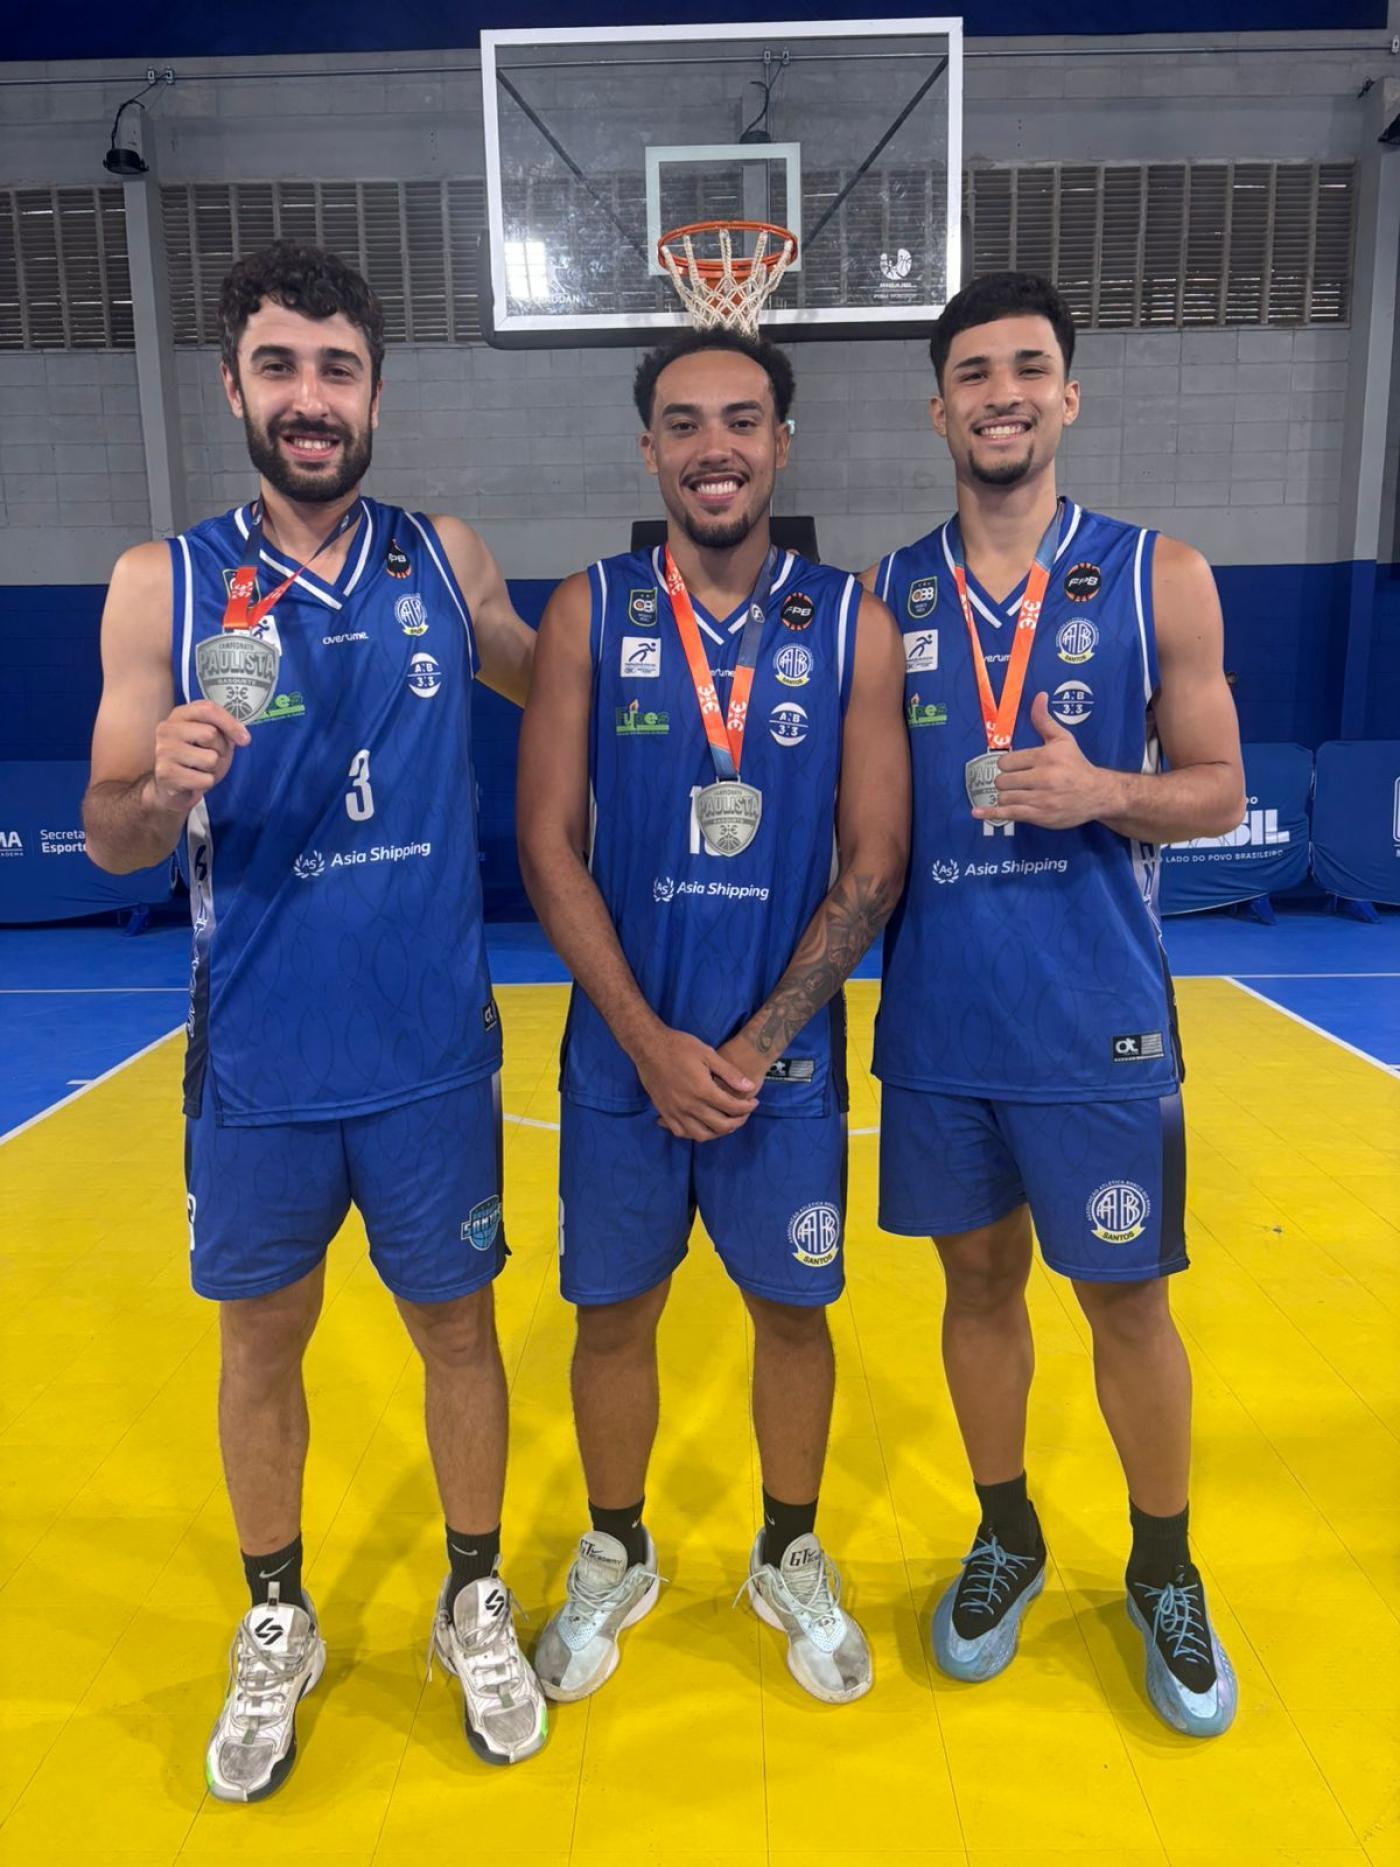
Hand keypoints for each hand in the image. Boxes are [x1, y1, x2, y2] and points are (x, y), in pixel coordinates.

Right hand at [150, 701, 250, 813]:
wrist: (171, 787)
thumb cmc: (195, 759)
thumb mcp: (211, 739)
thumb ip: (224, 730)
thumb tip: (243, 737)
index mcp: (179, 715)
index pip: (207, 709)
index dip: (230, 723)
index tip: (245, 739)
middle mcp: (167, 729)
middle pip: (210, 734)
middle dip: (221, 749)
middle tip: (212, 756)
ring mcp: (163, 751)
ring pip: (210, 759)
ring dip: (214, 769)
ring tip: (200, 769)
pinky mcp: (166, 774)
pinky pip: (205, 780)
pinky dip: (206, 783)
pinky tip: (193, 780)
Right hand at [634, 1027, 758, 1141]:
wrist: (649, 1047)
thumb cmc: (679, 1046)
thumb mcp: (708, 1053)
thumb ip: (729, 1073)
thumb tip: (750, 1087)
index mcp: (703, 1090)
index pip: (732, 1108)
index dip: (747, 1108)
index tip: (754, 1102)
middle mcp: (690, 1106)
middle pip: (721, 1126)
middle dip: (738, 1122)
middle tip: (744, 1114)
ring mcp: (675, 1112)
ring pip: (702, 1135)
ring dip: (718, 1132)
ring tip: (725, 1123)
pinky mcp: (664, 1113)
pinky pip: (682, 1133)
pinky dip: (695, 1133)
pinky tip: (702, 1124)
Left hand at [971, 691, 1115, 829]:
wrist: (1097, 793)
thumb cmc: (1076, 764)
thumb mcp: (1063, 739)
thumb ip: (1044, 720)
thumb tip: (1039, 696)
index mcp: (1045, 757)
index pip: (1006, 762)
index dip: (1007, 765)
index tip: (1015, 767)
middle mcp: (1043, 778)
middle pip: (1002, 781)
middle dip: (1005, 781)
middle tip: (1016, 781)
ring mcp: (1041, 800)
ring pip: (1005, 797)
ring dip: (1006, 795)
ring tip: (1017, 793)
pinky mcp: (1040, 816)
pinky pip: (1009, 814)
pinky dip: (991, 813)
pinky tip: (977, 812)